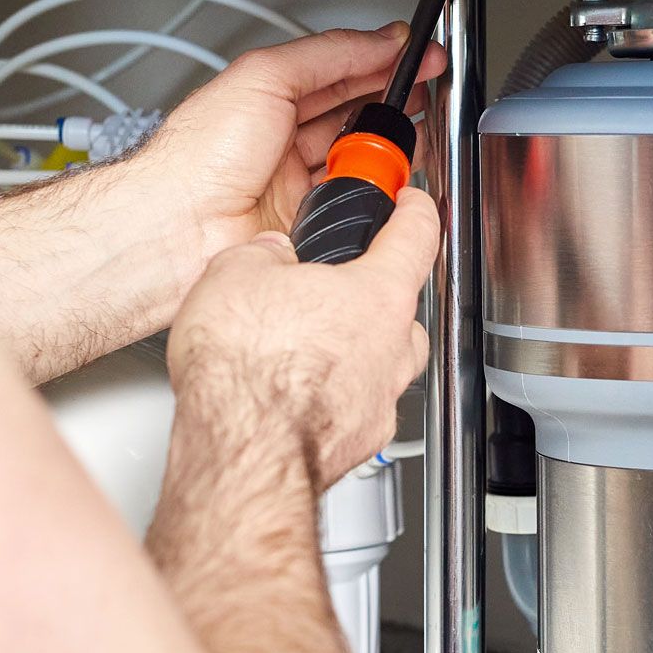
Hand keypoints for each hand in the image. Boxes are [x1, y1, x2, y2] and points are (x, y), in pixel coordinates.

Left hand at [135, 25, 446, 264]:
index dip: (380, 61)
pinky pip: (359, 203)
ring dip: (390, 148)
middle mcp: (285, 143)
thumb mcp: (263, 77)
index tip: (418, 56)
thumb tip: (377, 41)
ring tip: (408, 133)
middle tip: (427, 92)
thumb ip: (324, 54)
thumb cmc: (198, 157)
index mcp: (269, 101)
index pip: (338, 73)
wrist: (180, 229)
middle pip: (356, 116)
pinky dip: (377, 191)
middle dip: (395, 102)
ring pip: (362, 161)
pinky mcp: (313, 223)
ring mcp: (300, 185)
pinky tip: (383, 178)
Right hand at [164, 188, 439, 488]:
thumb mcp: (236, 273)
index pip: (416, 237)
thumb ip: (263, 255)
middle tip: (341, 288)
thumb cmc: (247, 367)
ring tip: (313, 346)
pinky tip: (300, 396)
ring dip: (360, 352)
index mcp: (377, 295)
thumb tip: (268, 254)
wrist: (243, 448)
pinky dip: (338, 399)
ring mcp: (380, 401)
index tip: (413, 204)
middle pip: (404, 310)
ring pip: (387, 365)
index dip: (415, 212)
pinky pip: (360, 409)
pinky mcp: (359, 441)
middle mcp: (393, 350)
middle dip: (377, 296)